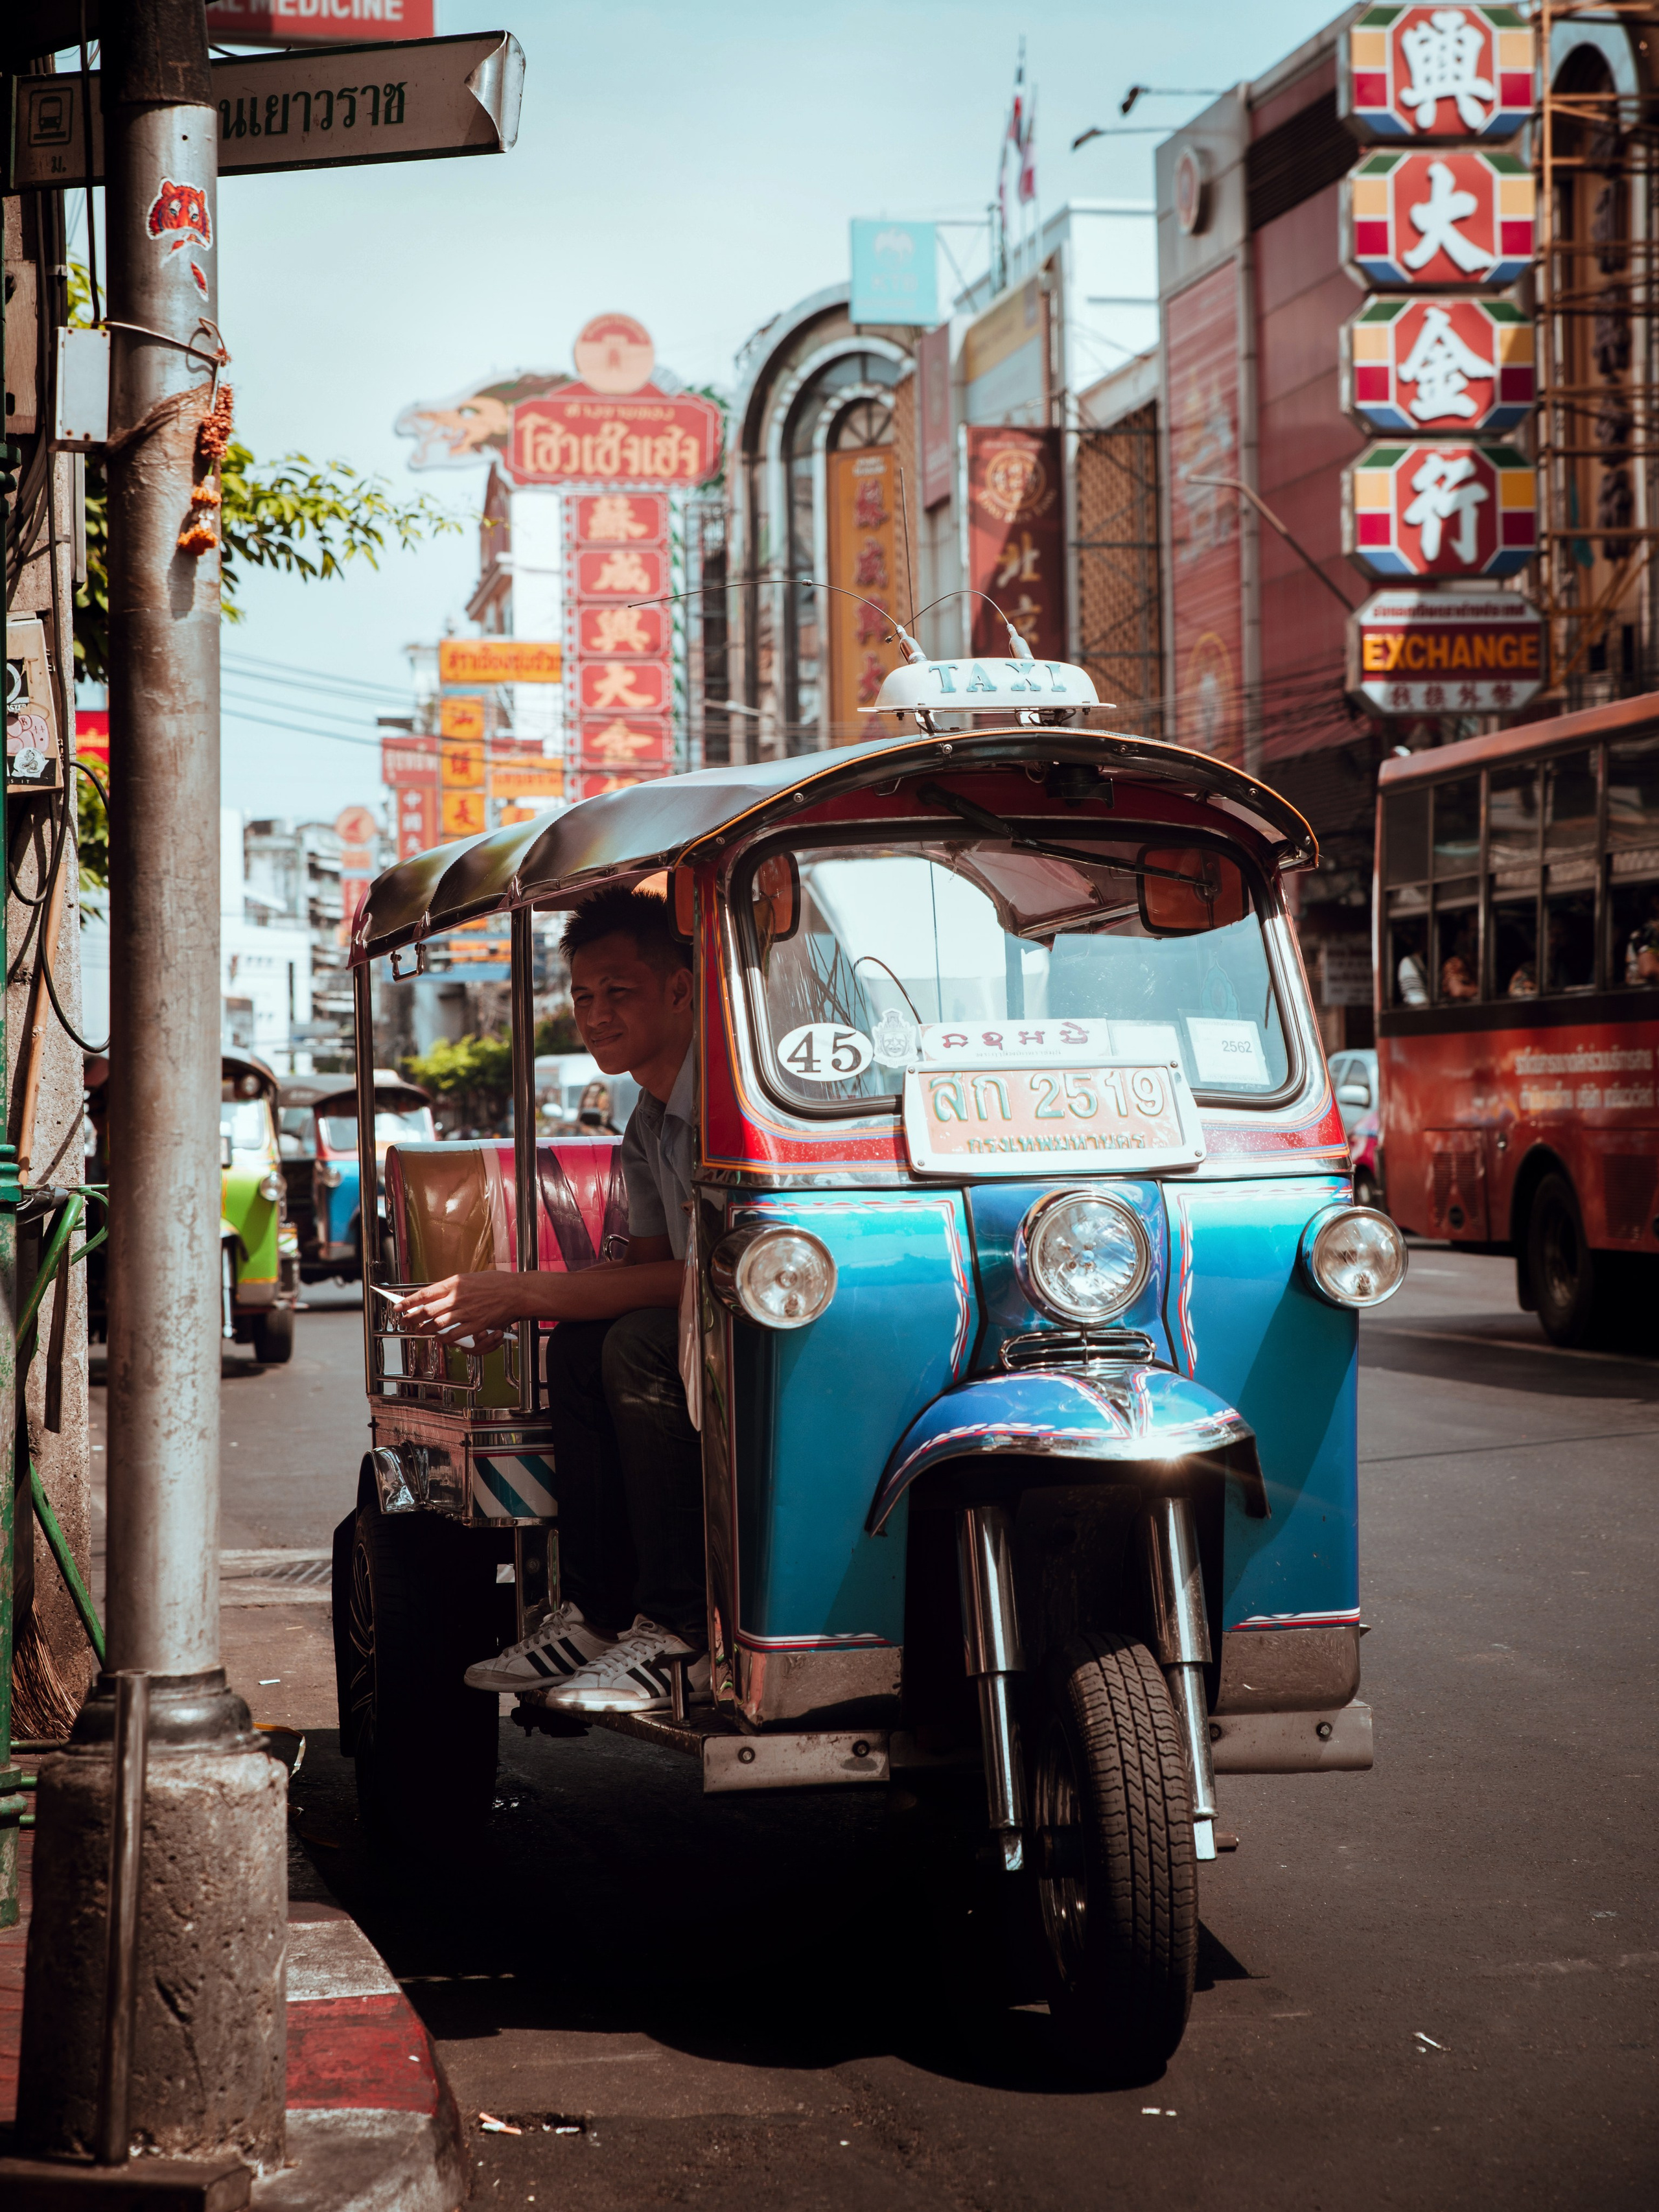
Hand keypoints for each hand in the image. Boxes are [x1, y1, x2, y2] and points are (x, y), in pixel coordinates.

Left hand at [397, 1272, 526, 1350]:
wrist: (516, 1292)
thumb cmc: (495, 1283)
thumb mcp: (470, 1278)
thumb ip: (452, 1287)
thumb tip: (435, 1295)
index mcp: (455, 1283)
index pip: (425, 1293)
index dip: (409, 1302)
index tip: (398, 1306)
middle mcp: (458, 1297)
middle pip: (427, 1310)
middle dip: (412, 1318)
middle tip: (404, 1322)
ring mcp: (466, 1312)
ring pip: (438, 1323)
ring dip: (425, 1329)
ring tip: (419, 1332)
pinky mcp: (475, 1324)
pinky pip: (454, 1335)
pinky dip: (444, 1339)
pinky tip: (439, 1339)